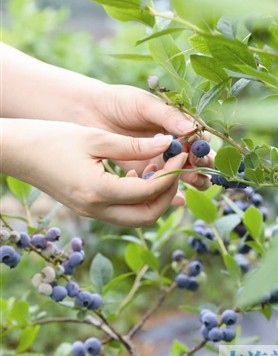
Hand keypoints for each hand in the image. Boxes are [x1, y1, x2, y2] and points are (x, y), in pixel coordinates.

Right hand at [1, 119, 188, 226]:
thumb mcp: (96, 138)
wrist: (18, 152)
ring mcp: (91, 213)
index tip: (181, 153)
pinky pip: (122, 212)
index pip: (149, 191)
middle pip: (148, 216)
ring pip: (136, 218)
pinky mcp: (88, 208)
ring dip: (155, 198)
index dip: (171, 173)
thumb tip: (168, 144)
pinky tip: (138, 173)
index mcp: (99, 192)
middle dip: (169, 193)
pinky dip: (138, 199)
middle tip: (175, 167)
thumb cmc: (53, 139)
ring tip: (159, 168)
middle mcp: (96, 210)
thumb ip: (134, 145)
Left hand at [88, 84, 213, 189]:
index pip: (199, 139)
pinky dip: (172, 194)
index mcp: (178, 124)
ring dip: (189, 180)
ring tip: (183, 178)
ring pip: (185, 176)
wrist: (90, 112)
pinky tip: (176, 198)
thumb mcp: (144, 104)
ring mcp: (161, 160)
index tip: (195, 152)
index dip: (201, 148)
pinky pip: (162, 187)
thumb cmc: (119, 102)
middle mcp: (174, 144)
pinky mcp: (145, 173)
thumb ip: (167, 116)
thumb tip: (192, 129)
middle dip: (200, 167)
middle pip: (198, 161)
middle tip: (192, 167)